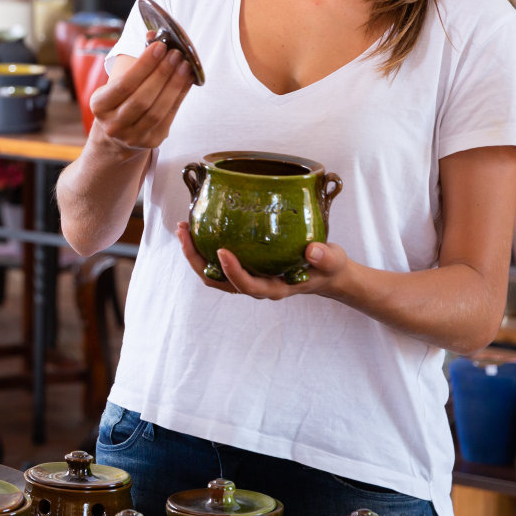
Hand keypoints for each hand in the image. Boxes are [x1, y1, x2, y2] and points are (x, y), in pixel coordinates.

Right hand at [88, 38, 194, 152]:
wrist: (116, 135)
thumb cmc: (118, 101)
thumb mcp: (115, 84)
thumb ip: (134, 63)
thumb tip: (153, 36)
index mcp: (99, 106)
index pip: (123, 85)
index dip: (144, 65)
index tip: (159, 46)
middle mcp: (113, 124)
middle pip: (142, 98)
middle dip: (162, 73)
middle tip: (175, 54)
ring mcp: (132, 136)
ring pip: (158, 109)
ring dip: (174, 84)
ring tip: (184, 65)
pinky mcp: (151, 141)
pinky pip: (169, 116)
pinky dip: (180, 95)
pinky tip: (186, 80)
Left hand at [176, 221, 352, 299]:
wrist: (326, 271)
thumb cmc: (327, 266)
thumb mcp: (333, 261)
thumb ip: (325, 257)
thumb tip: (313, 250)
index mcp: (275, 288)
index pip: (248, 286)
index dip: (232, 272)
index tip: (221, 251)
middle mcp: (256, 285)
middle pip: (219, 281)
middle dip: (197, 260)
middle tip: (185, 232)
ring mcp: (247, 277)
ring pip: (212, 273)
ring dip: (194, 253)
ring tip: (183, 228)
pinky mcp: (244, 266)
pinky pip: (216, 262)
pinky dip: (203, 247)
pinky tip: (198, 226)